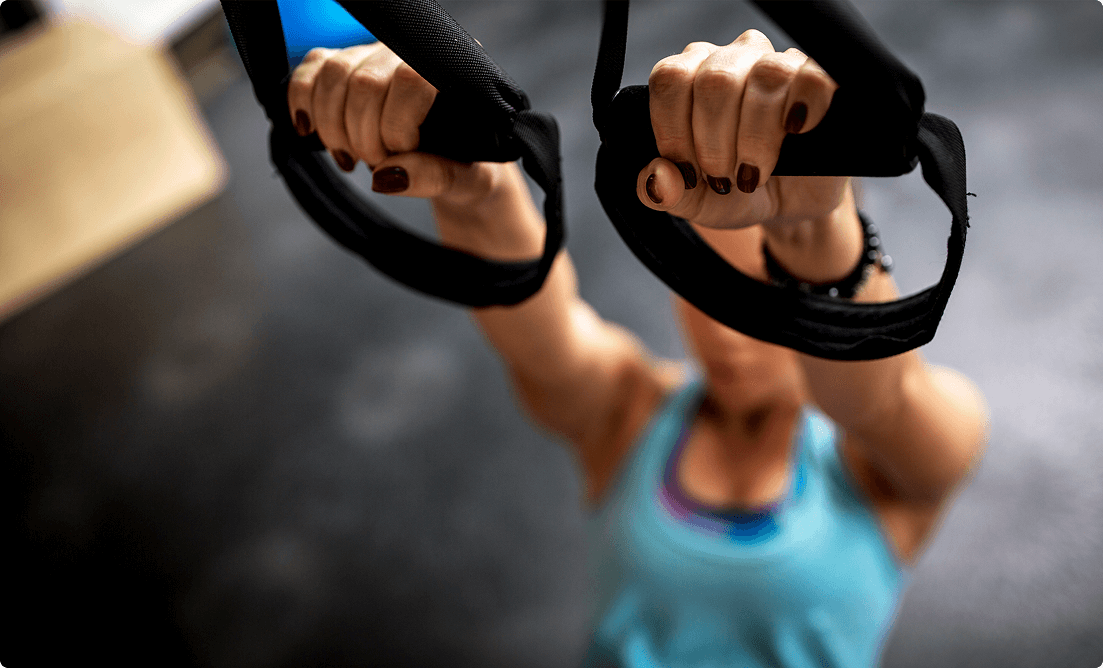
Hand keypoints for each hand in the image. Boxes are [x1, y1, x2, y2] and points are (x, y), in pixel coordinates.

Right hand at [286, 43, 507, 207]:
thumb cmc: (467, 170)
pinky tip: (310, 131)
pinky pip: (311, 70)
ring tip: (352, 158)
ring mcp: (374, 58)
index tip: (402, 154)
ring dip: (333, 127)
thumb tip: (386, 177)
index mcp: (450, 73)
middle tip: (376, 164)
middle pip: (364, 81)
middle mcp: (410, 54)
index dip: (395, 125)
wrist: (455, 170)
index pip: (410, 79)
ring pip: (333, 74)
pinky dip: (302, 101)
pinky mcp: (345, 69)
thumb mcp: (465, 181)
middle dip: (362, 136)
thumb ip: (434, 177)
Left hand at [638, 31, 847, 229]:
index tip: (689, 172)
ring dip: (756, 137)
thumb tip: (657, 176)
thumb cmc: (735, 190)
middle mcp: (733, 59)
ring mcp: (779, 65)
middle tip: (724, 177)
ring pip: (766, 77)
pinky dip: (804, 108)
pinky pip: (814, 77)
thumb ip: (663, 192)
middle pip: (715, 80)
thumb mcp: (693, 202)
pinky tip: (795, 133)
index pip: (671, 79)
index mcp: (691, 76)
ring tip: (755, 173)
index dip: (675, 130)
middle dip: (715, 142)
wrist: (787, 205)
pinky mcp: (820, 81)